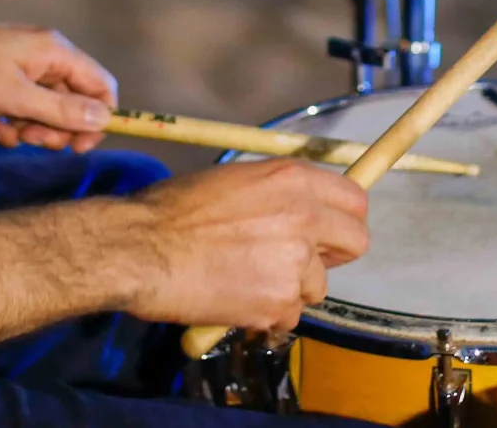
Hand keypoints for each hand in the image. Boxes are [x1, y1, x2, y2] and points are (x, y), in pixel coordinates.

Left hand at [0, 16, 117, 152]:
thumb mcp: (16, 96)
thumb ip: (62, 111)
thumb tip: (105, 119)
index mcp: (55, 54)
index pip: (100, 86)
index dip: (96, 119)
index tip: (76, 147)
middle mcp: (40, 61)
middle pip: (67, 106)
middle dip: (44, 130)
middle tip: (22, 135)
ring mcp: (14, 73)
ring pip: (32, 116)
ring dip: (10, 130)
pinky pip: (5, 114)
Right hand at [116, 160, 370, 332]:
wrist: (140, 249)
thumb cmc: (173, 209)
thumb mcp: (233, 180)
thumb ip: (277, 195)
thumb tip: (298, 210)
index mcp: (291, 179)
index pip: (355, 200)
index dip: (343, 219)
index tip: (329, 232)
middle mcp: (304, 217)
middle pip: (356, 242)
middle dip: (331, 256)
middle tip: (299, 262)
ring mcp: (294, 263)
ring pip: (317, 286)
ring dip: (290, 289)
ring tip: (248, 281)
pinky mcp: (278, 302)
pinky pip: (288, 316)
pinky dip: (266, 315)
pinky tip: (236, 300)